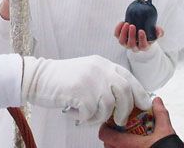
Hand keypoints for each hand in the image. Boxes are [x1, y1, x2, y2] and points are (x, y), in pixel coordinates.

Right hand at [21, 55, 150, 125]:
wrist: (38, 77)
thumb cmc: (62, 79)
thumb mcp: (87, 71)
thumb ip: (104, 79)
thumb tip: (123, 98)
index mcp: (102, 63)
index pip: (128, 76)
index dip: (139, 92)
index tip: (145, 104)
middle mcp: (99, 69)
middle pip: (124, 91)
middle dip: (126, 109)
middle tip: (120, 120)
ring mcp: (90, 80)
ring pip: (109, 105)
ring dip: (100, 116)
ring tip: (88, 116)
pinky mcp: (80, 92)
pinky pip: (92, 112)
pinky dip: (85, 118)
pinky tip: (76, 114)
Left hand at [99, 96, 175, 147]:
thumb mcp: (165, 130)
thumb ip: (160, 114)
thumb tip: (157, 102)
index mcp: (129, 144)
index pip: (106, 135)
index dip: (105, 128)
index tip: (109, 123)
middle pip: (107, 145)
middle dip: (111, 136)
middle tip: (117, 129)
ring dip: (116, 144)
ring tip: (124, 138)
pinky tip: (132, 145)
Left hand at [115, 22, 164, 51]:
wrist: (140, 31)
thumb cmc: (148, 33)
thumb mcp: (155, 33)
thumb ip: (159, 32)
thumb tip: (159, 31)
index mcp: (144, 46)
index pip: (143, 46)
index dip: (142, 39)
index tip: (141, 30)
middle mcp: (134, 46)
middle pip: (131, 44)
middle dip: (131, 35)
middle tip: (132, 25)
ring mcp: (126, 43)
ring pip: (122, 41)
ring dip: (123, 33)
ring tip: (126, 24)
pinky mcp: (120, 38)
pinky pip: (117, 35)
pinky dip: (118, 29)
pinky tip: (122, 22)